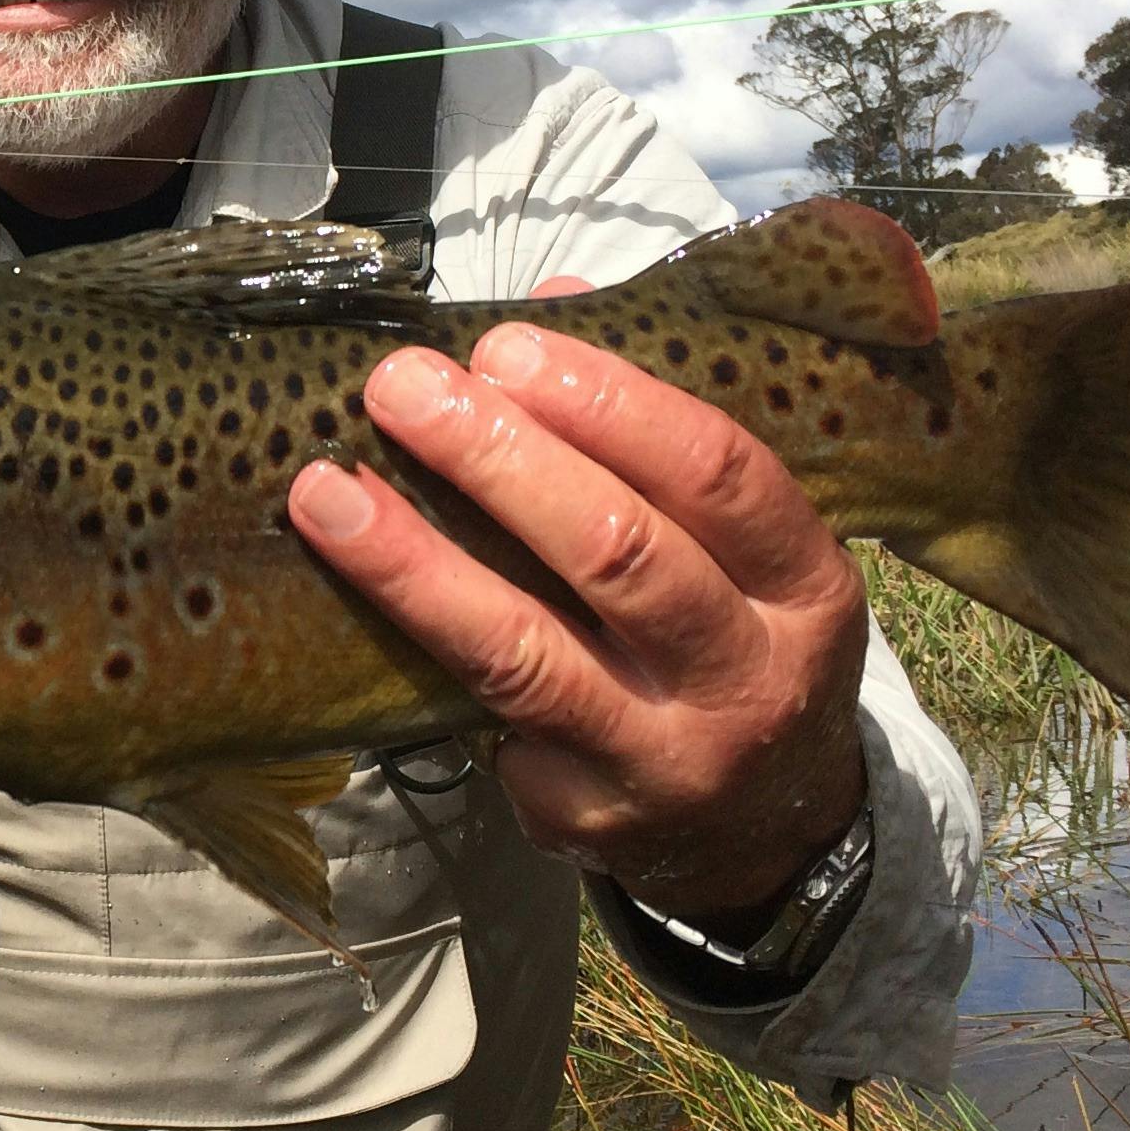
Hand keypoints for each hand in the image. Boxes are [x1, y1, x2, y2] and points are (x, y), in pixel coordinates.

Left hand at [286, 286, 869, 917]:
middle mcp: (749, 678)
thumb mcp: (742, 546)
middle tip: (401, 389)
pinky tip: (347, 604)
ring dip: (413, 564)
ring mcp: (667, 761)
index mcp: (805, 586)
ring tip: (324, 491)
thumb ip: (652, 425)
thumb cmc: (730, 638)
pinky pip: (487, 724)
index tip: (503, 348)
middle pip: (619, 553)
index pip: (719, 472)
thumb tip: (553, 300)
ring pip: (524, 652)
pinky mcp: (586, 820)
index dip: (608, 403)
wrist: (767, 831)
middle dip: (497, 459)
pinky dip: (422, 655)